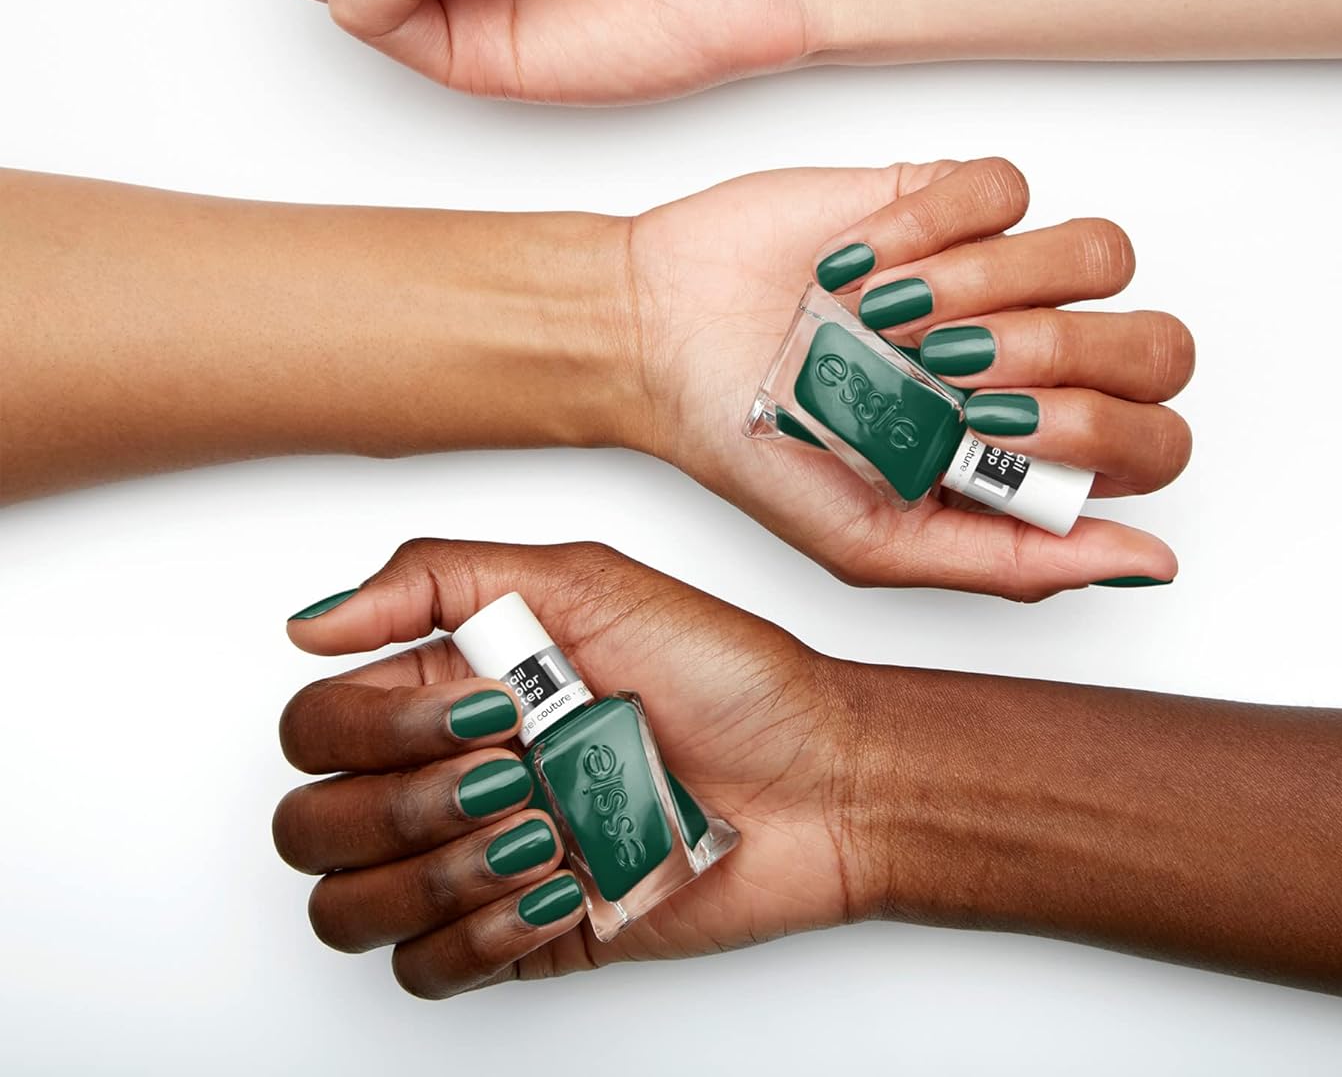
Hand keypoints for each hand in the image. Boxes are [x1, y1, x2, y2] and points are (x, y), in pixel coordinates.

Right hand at [274, 539, 867, 997]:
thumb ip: (440, 579)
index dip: (378, 728)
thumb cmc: (728, 675)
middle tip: (515, 773)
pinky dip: (482, 935)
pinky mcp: (520, 934)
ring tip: (545, 831)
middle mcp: (450, 774)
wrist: (822, 780)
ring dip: (446, 873)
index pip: (317, 725)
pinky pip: (424, 970)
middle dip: (408, 806)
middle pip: (311, 826)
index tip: (488, 710)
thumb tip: (312, 624)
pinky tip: (563, 887)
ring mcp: (480, 859)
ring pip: (350, 907)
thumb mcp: (590, 582)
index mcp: (451, 687)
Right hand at [628, 156, 1191, 597]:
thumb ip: (1017, 562)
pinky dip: (926, 227)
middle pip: (1158, 345)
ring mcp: (999, 273)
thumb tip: (1151, 564)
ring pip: (1099, 255)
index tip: (984, 426)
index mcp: (1030, 454)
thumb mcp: (878, 545)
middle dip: (1055, 357)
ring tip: (889, 316)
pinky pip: (1004, 188)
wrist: (660, 341)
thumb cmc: (761, 446)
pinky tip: (858, 265)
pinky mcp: (949, 198)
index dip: (1096, 433)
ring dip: (989, 285)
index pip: (1154, 441)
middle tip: (948, 367)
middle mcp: (1033, 363)